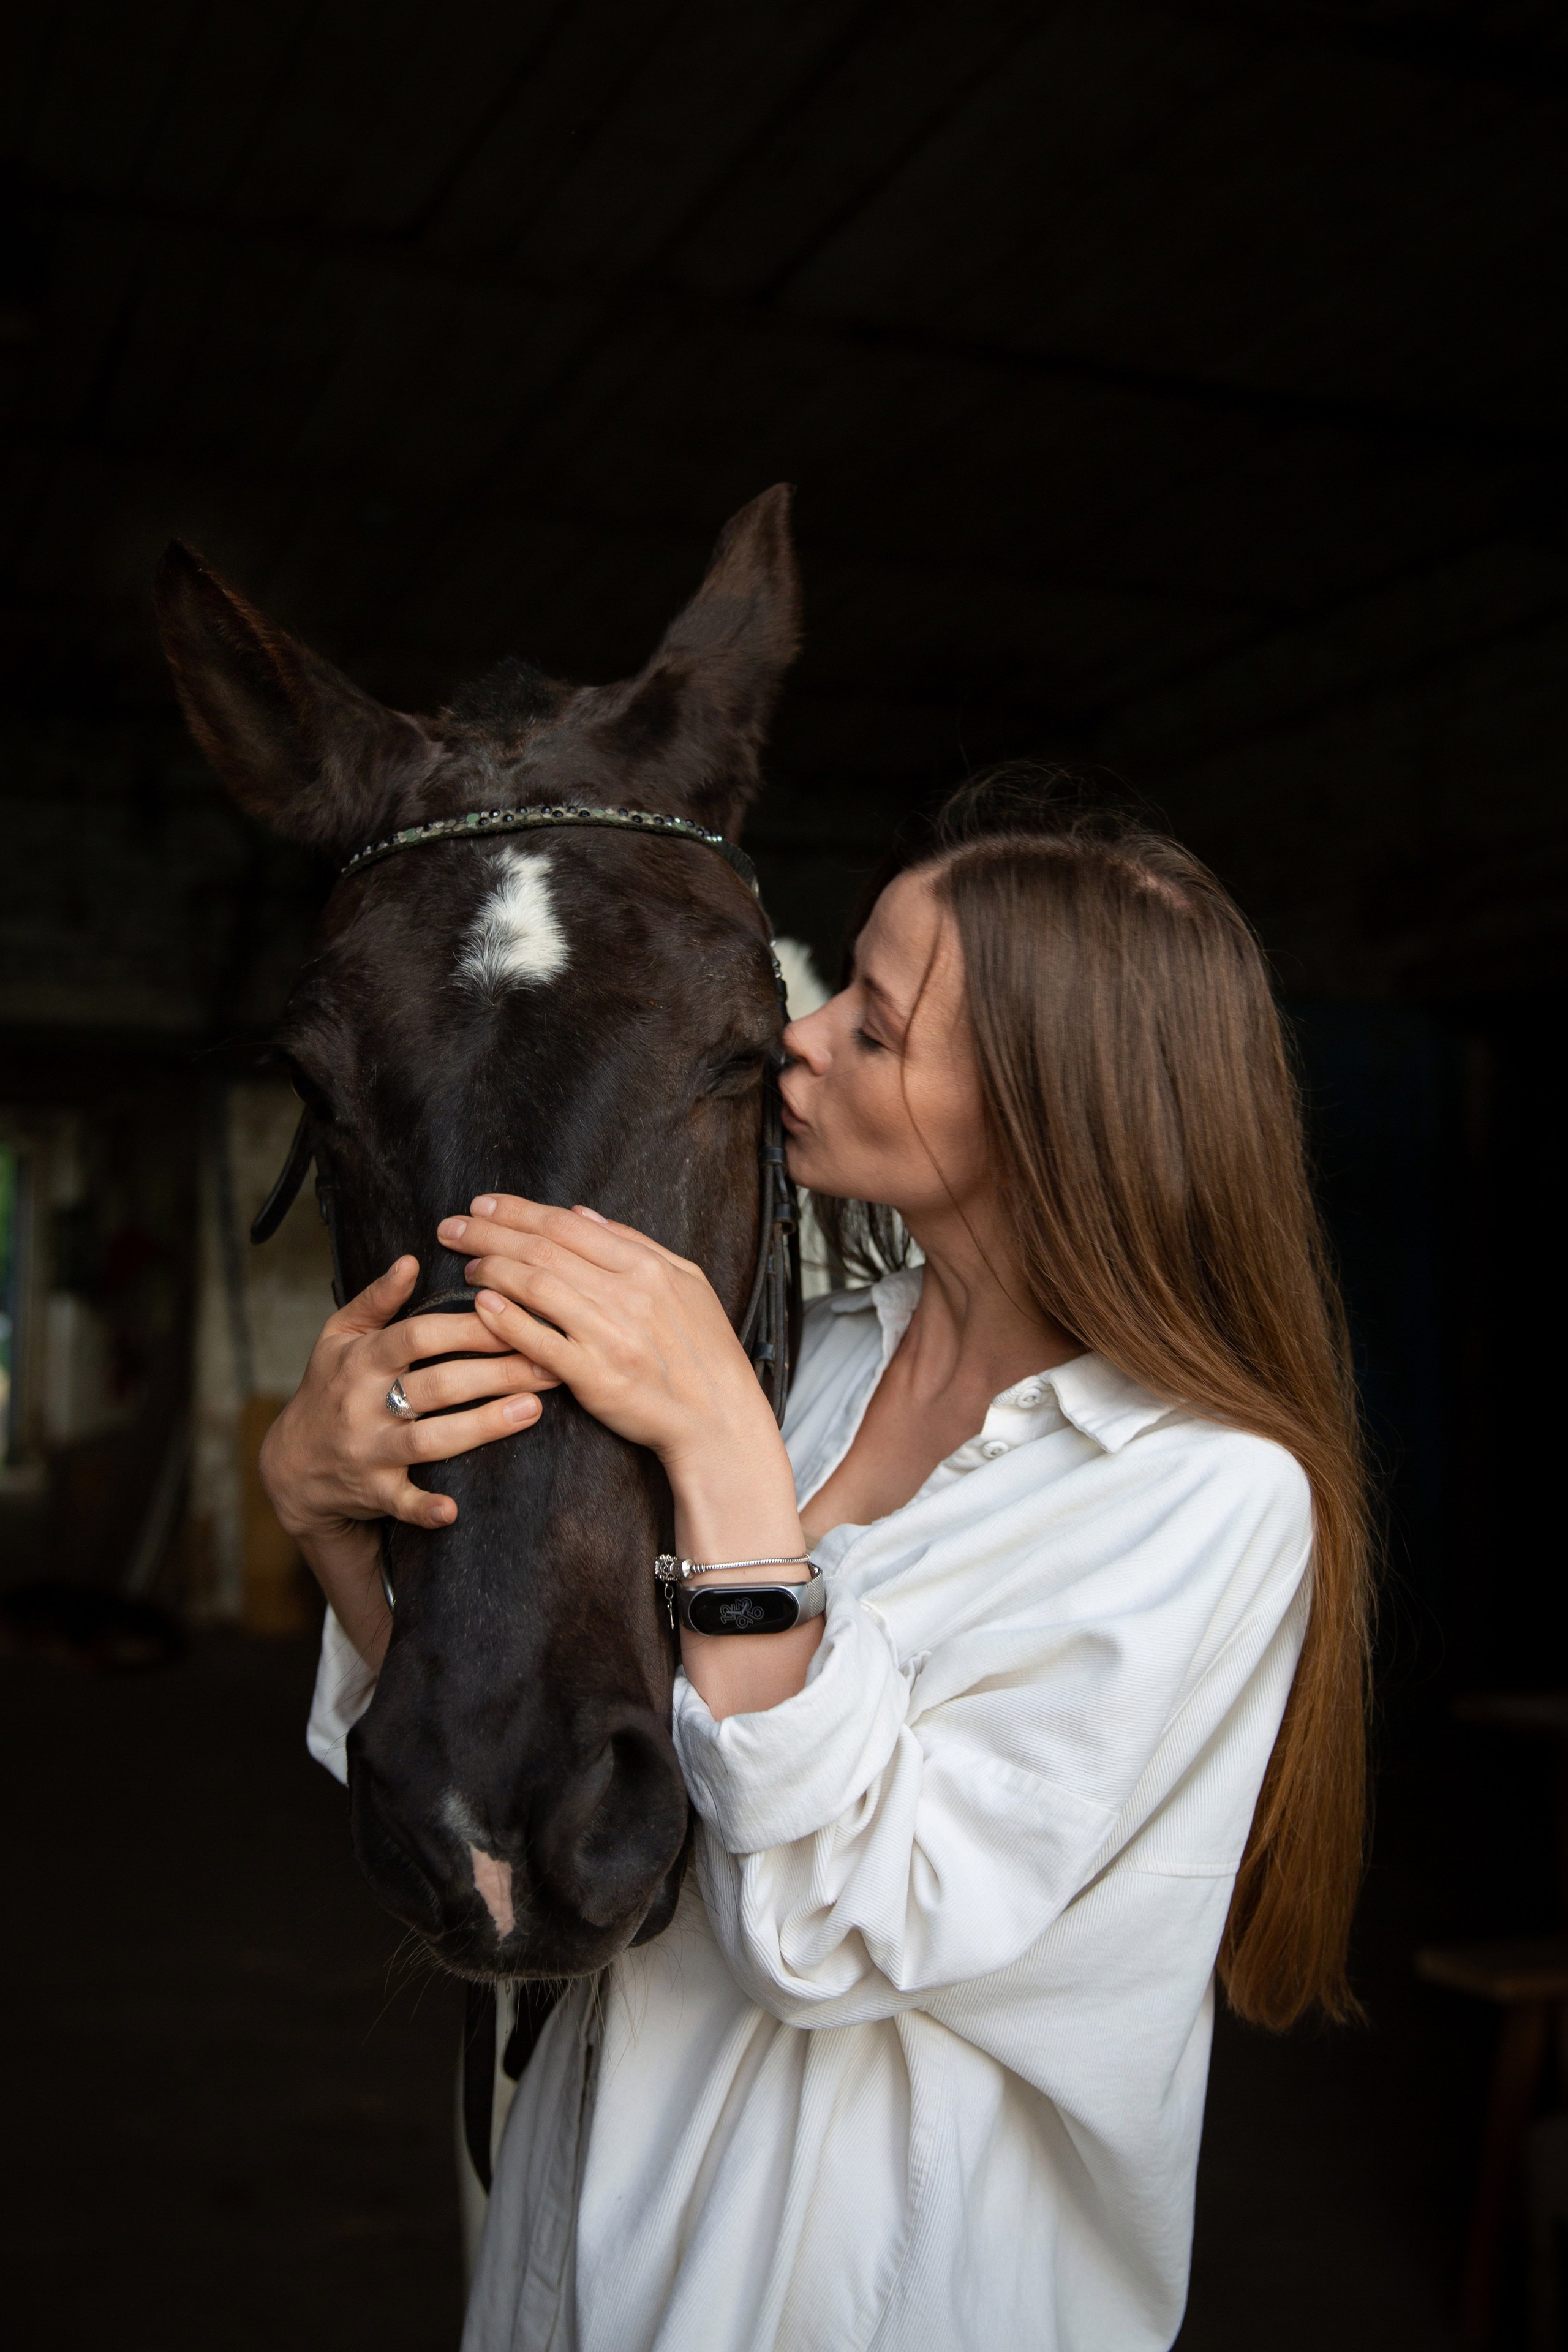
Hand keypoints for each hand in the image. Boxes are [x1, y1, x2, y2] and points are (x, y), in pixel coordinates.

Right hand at [259, 1255, 557, 1543]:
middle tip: (548, 1363)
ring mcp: (368, 1449)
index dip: (466, 1327)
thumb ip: (376, 1299)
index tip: (515, 1315)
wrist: (291, 1464)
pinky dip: (424, 1508)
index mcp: (361, 1360)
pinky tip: (454, 1510)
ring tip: (532, 1409)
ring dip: (481, 1427)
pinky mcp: (372, 1491)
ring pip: (428, 1439)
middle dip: (495, 1373)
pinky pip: (400, 1502)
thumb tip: (411, 1259)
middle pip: (436, 1384)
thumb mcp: (338, 1337)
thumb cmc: (329, 1387)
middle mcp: (364, 1403)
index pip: (417, 1337)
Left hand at [442, 1196, 773, 1475]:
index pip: (567, 1224)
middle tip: (452, 1227)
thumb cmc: (703, 1350)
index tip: (483, 1205)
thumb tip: (583, 1214)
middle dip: (489, 1233)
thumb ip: (635, 1243)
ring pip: (536, 1286)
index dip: (518, 1211)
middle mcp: (626, 1294)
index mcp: (646, 1266)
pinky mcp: (594, 1376)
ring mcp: (608, 1335)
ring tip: (468, 1266)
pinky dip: (507, 1320)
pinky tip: (482, 1305)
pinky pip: (538, 1341)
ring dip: (493, 1270)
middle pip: (543, 1248)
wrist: (718, 1418)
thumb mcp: (687, 1282)